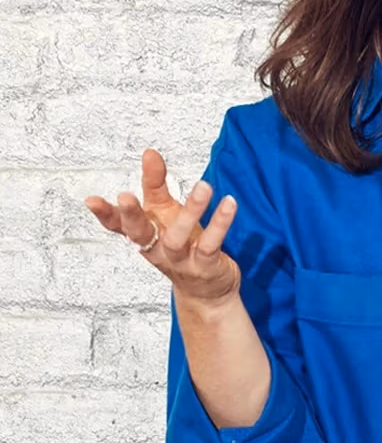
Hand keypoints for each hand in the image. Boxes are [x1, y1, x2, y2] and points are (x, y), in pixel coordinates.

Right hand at [85, 148, 240, 304]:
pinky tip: (229, 203)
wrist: (207, 290)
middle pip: (139, 235)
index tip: (91, 200)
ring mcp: (180, 260)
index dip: (104, 215)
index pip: (119, 225)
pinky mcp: (205, 266)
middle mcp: (158, 249)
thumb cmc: (183, 245)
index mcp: (146, 235)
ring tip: (204, 185)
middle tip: (125, 196)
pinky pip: (211, 244)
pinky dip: (220, 224)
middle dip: (131, 216)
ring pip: (176, 238)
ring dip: (190, 211)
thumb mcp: (165, 213)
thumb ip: (156, 184)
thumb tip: (149, 152)